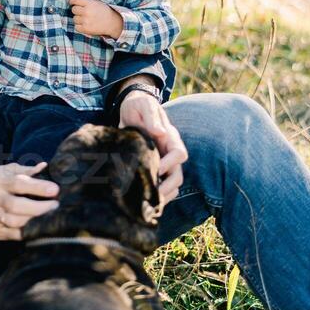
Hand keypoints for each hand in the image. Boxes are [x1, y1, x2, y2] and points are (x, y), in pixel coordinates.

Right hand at [0, 162, 59, 240]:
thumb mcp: (4, 171)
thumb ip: (25, 170)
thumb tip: (45, 166)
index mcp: (0, 181)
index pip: (19, 184)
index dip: (38, 187)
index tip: (55, 189)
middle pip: (18, 206)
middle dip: (39, 207)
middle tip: (56, 206)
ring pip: (16, 222)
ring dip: (35, 221)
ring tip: (51, 218)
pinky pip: (14, 235)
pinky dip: (28, 233)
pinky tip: (40, 228)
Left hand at [71, 0, 122, 39]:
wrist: (113, 23)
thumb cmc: (104, 12)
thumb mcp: (96, 3)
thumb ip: (86, 2)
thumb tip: (73, 1)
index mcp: (89, 3)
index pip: (75, 0)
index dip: (72, 1)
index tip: (72, 2)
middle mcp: (86, 11)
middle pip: (73, 10)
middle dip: (77, 11)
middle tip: (82, 12)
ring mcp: (85, 21)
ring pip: (74, 19)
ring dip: (78, 19)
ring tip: (86, 19)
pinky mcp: (85, 29)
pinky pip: (76, 27)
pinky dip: (79, 26)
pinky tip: (85, 24)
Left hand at [118, 89, 187, 207]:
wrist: (131, 108)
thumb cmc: (139, 106)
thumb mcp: (143, 106)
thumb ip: (151, 118)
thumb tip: (160, 133)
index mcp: (170, 137)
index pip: (179, 153)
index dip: (170, 163)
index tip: (156, 169)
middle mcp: (169, 151)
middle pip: (178, 174)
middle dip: (168, 186)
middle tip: (152, 195)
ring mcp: (163, 161)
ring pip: (172, 184)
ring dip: (163, 195)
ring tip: (149, 204)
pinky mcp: (153, 167)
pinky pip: (161, 185)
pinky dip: (156, 195)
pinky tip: (144, 202)